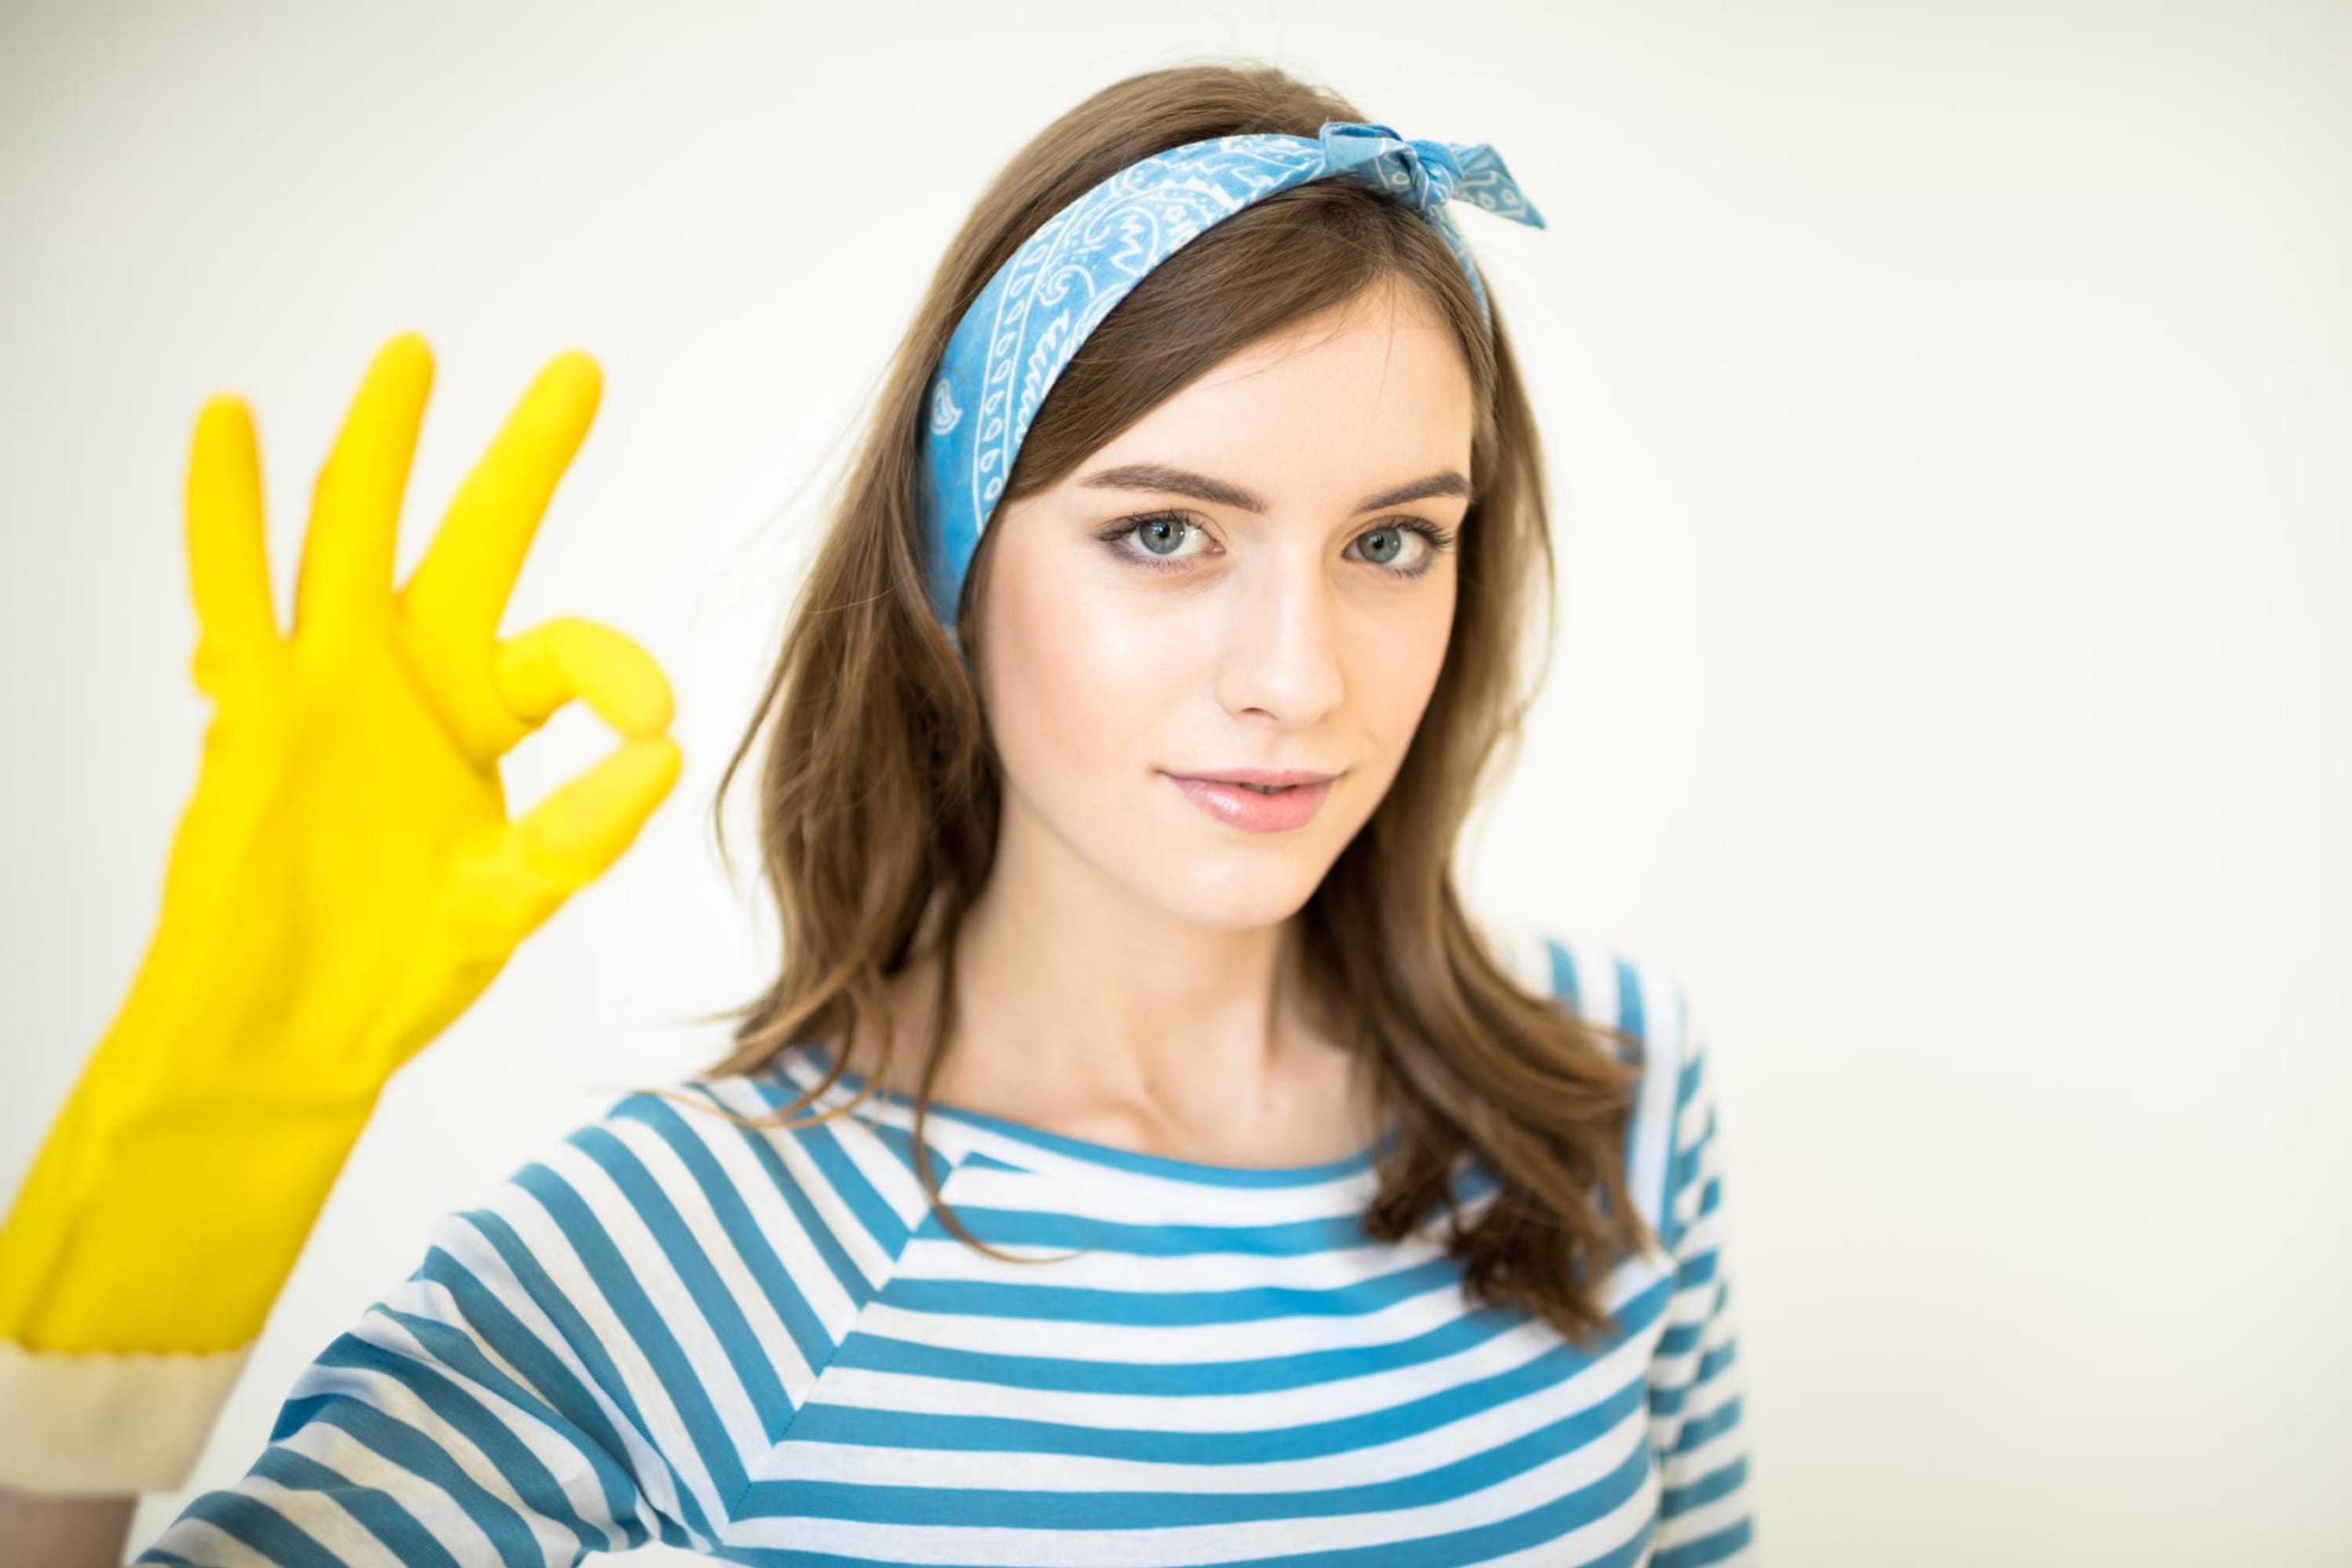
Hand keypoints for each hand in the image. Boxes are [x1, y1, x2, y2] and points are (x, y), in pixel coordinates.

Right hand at [0, 332, 681, 1354]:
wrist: (291, 1031)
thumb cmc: (401, 969)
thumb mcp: (514, 896)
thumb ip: (585, 829)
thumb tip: (666, 753)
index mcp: (486, 717)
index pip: (567, 652)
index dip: (616, 670)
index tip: (658, 713)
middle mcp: (413, 678)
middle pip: (475, 541)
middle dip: (525, 459)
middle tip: (581, 370)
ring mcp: (329, 682)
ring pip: (355, 536)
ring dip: (382, 445)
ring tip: (414, 356)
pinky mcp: (251, 707)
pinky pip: (233, 591)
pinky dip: (225, 507)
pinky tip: (229, 423)